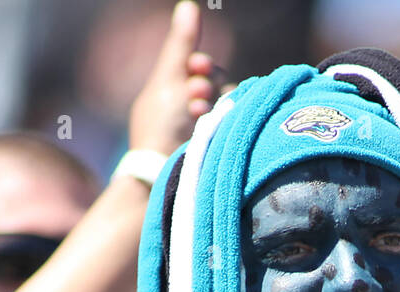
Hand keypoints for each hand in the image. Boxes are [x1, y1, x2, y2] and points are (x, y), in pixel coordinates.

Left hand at [128, 1, 222, 154]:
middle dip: (206, 85)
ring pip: (229, 97)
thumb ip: (181, 43)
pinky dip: (228, 114)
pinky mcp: (223, 139)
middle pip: (217, 79)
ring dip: (215, 101)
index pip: (201, 65)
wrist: (165, 168)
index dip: (201, 64)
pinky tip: (214, 123)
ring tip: (199, 115)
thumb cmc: (160, 124)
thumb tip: (188, 4)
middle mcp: (195, 104)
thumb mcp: (169, 77)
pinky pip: (239, 114)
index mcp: (177, 88)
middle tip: (193, 98)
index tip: (196, 67)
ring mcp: (209, 124)